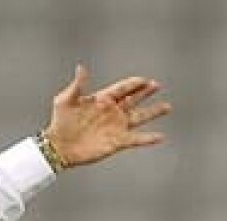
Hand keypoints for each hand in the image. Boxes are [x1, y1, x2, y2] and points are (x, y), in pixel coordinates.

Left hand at [42, 65, 171, 167]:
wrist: (59, 147)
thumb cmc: (60, 122)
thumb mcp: (65, 100)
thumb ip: (76, 85)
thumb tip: (81, 67)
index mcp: (102, 99)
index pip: (122, 88)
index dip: (133, 84)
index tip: (144, 80)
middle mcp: (112, 112)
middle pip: (134, 99)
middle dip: (146, 92)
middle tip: (157, 85)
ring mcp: (116, 126)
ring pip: (139, 117)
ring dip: (153, 112)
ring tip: (167, 107)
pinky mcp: (117, 142)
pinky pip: (136, 139)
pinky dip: (149, 138)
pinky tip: (161, 136)